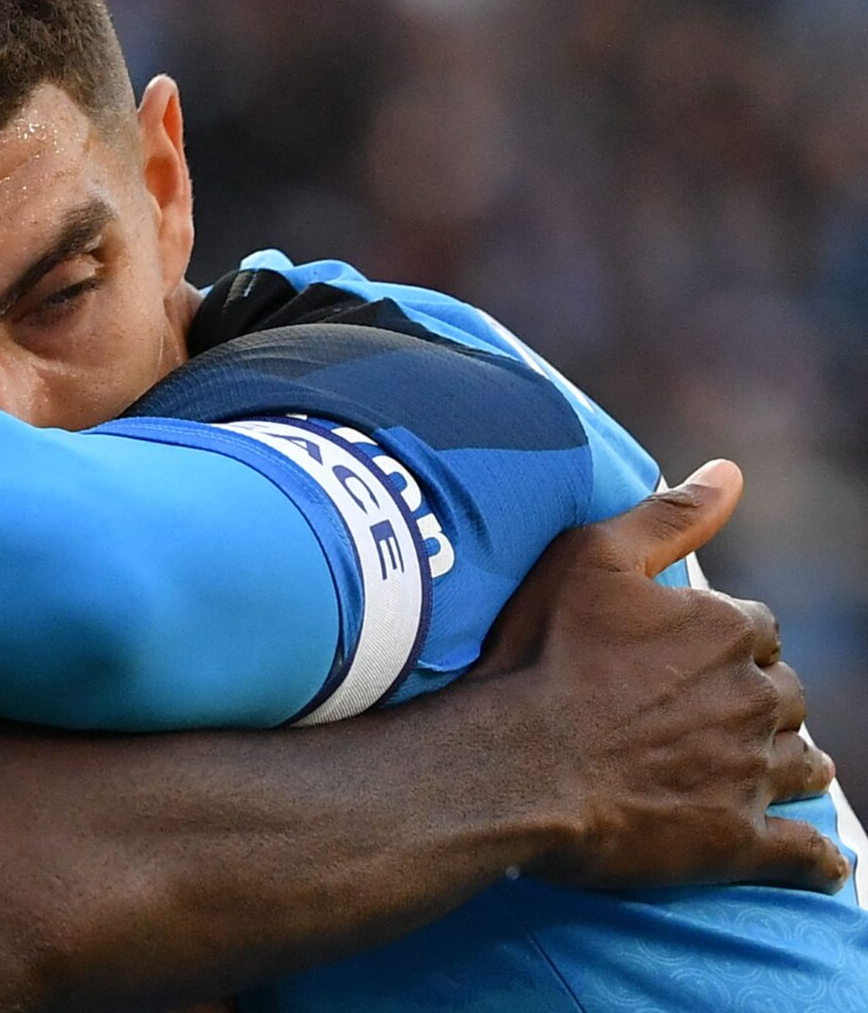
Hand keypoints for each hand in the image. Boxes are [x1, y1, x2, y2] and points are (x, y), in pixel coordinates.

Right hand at [474, 460, 845, 890]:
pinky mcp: (740, 842)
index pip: (757, 626)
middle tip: (714, 710)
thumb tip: (730, 471)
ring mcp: (752, 775)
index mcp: (728, 630)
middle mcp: (756, 700)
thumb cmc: (542, 656)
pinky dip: (818, 860)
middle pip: (785, 695)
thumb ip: (668, 516)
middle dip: (760, 698)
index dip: (725, 636)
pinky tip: (823, 865)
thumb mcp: (591, 559)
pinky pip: (805, 855)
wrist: (513, 765)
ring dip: (792, 763)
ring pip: (804, 765)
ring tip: (768, 769)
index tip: (687, 651)